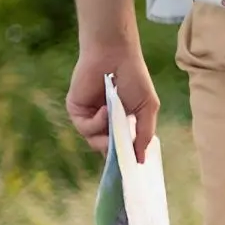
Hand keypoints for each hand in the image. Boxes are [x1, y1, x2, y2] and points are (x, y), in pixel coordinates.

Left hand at [66, 43, 158, 164]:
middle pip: (106, 149)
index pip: (121, 146)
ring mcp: (90, 117)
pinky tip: (105, 109)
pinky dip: (97, 122)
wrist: (115, 55)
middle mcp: (104, 122)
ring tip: (115, 119)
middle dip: (115, 151)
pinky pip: (85, 128)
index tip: (131, 169)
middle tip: (122, 152)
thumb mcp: (147, 107)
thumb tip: (141, 160)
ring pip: (95, 141)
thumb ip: (144, 134)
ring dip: (106, 134)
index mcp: (122, 121)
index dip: (125, 157)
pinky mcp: (76, 111)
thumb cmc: (135, 77)